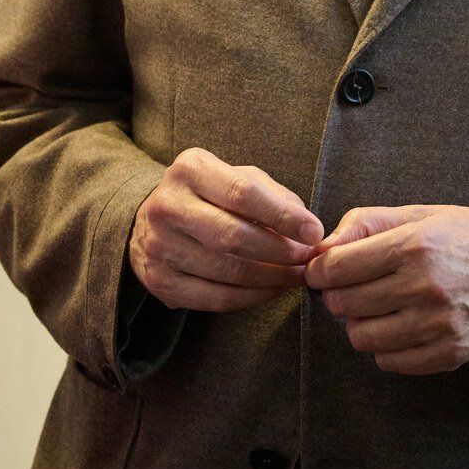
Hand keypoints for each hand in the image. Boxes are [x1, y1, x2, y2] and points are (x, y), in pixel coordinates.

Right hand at [128, 147, 324, 311]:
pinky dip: (252, 297)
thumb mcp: (237, 178)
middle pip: (234, 236)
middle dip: (281, 252)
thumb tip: (309, 230)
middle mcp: (167, 205)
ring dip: (272, 279)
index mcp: (190, 170)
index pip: (242, 193)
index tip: (315, 232)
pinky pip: (216, 298)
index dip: (284, 216)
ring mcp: (158, 245)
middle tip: (308, 259)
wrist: (153, 220)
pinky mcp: (159, 280)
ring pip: (228, 272)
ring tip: (296, 276)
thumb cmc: (209, 196)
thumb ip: (274, 196)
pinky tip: (272, 289)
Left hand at [304, 204, 468, 373]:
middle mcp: (425, 287)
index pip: (336, 268)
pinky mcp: (448, 354)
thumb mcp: (423, 213)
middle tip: (354, 286)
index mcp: (415, 246)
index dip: (320, 270)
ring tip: (379, 307)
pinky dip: (385, 347)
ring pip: (361, 338)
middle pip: (343, 304)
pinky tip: (400, 326)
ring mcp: (438, 325)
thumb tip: (322, 246)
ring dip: (360, 323)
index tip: (324, 270)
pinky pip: (389, 362)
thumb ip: (368, 223)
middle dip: (338, 295)